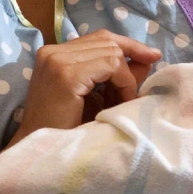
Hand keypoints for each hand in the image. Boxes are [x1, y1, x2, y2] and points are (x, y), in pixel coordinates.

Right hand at [6, 30, 160, 146]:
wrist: (41, 155)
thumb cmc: (65, 130)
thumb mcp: (95, 97)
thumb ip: (117, 76)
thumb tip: (148, 58)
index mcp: (53, 54)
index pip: (98, 38)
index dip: (127, 45)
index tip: (151, 56)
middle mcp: (52, 52)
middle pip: (106, 40)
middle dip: (132, 58)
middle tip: (142, 83)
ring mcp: (57, 60)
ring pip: (111, 52)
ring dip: (127, 77)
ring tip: (126, 100)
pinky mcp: (66, 75)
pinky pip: (110, 65)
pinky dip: (123, 82)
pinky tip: (121, 102)